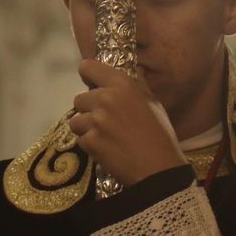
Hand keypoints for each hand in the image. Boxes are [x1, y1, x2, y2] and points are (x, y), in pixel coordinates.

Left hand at [69, 60, 184, 186]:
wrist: (158, 168)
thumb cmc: (159, 134)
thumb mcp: (152, 102)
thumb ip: (137, 84)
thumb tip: (133, 70)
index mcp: (122, 84)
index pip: (87, 67)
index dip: (88, 77)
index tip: (93, 85)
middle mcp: (105, 98)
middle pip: (79, 98)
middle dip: (88, 109)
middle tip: (105, 121)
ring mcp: (95, 121)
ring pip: (75, 120)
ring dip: (86, 128)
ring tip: (105, 137)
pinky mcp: (90, 141)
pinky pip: (80, 139)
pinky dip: (90, 144)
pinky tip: (106, 149)